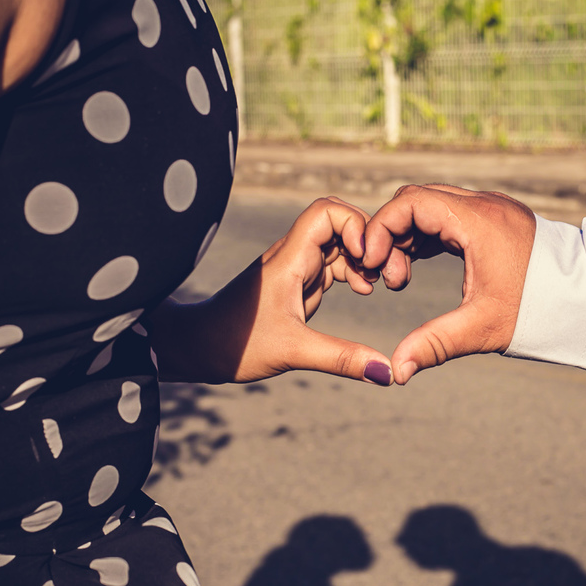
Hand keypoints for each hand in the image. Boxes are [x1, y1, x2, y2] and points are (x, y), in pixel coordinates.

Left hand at [152, 197, 392, 385]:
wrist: (198, 347)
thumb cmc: (235, 343)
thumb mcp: (292, 352)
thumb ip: (341, 359)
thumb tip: (387, 373)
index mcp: (289, 258)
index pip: (327, 212)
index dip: (355, 225)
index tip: (368, 261)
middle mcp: (293, 254)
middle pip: (340, 220)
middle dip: (367, 239)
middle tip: (383, 273)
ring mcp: (296, 266)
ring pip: (340, 242)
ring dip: (362, 258)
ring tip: (376, 285)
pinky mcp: (298, 282)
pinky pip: (333, 263)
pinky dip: (352, 271)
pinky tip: (362, 291)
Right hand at [362, 185, 536, 384]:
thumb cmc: (540, 310)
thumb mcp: (483, 328)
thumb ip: (435, 344)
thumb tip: (396, 372)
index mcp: (478, 220)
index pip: (410, 202)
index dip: (380, 229)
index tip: (372, 264)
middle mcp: (483, 205)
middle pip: (415, 200)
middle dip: (390, 235)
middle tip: (388, 279)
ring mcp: (490, 210)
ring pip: (430, 207)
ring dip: (407, 237)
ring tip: (400, 280)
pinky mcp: (494, 221)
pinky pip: (446, 217)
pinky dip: (425, 237)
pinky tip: (416, 267)